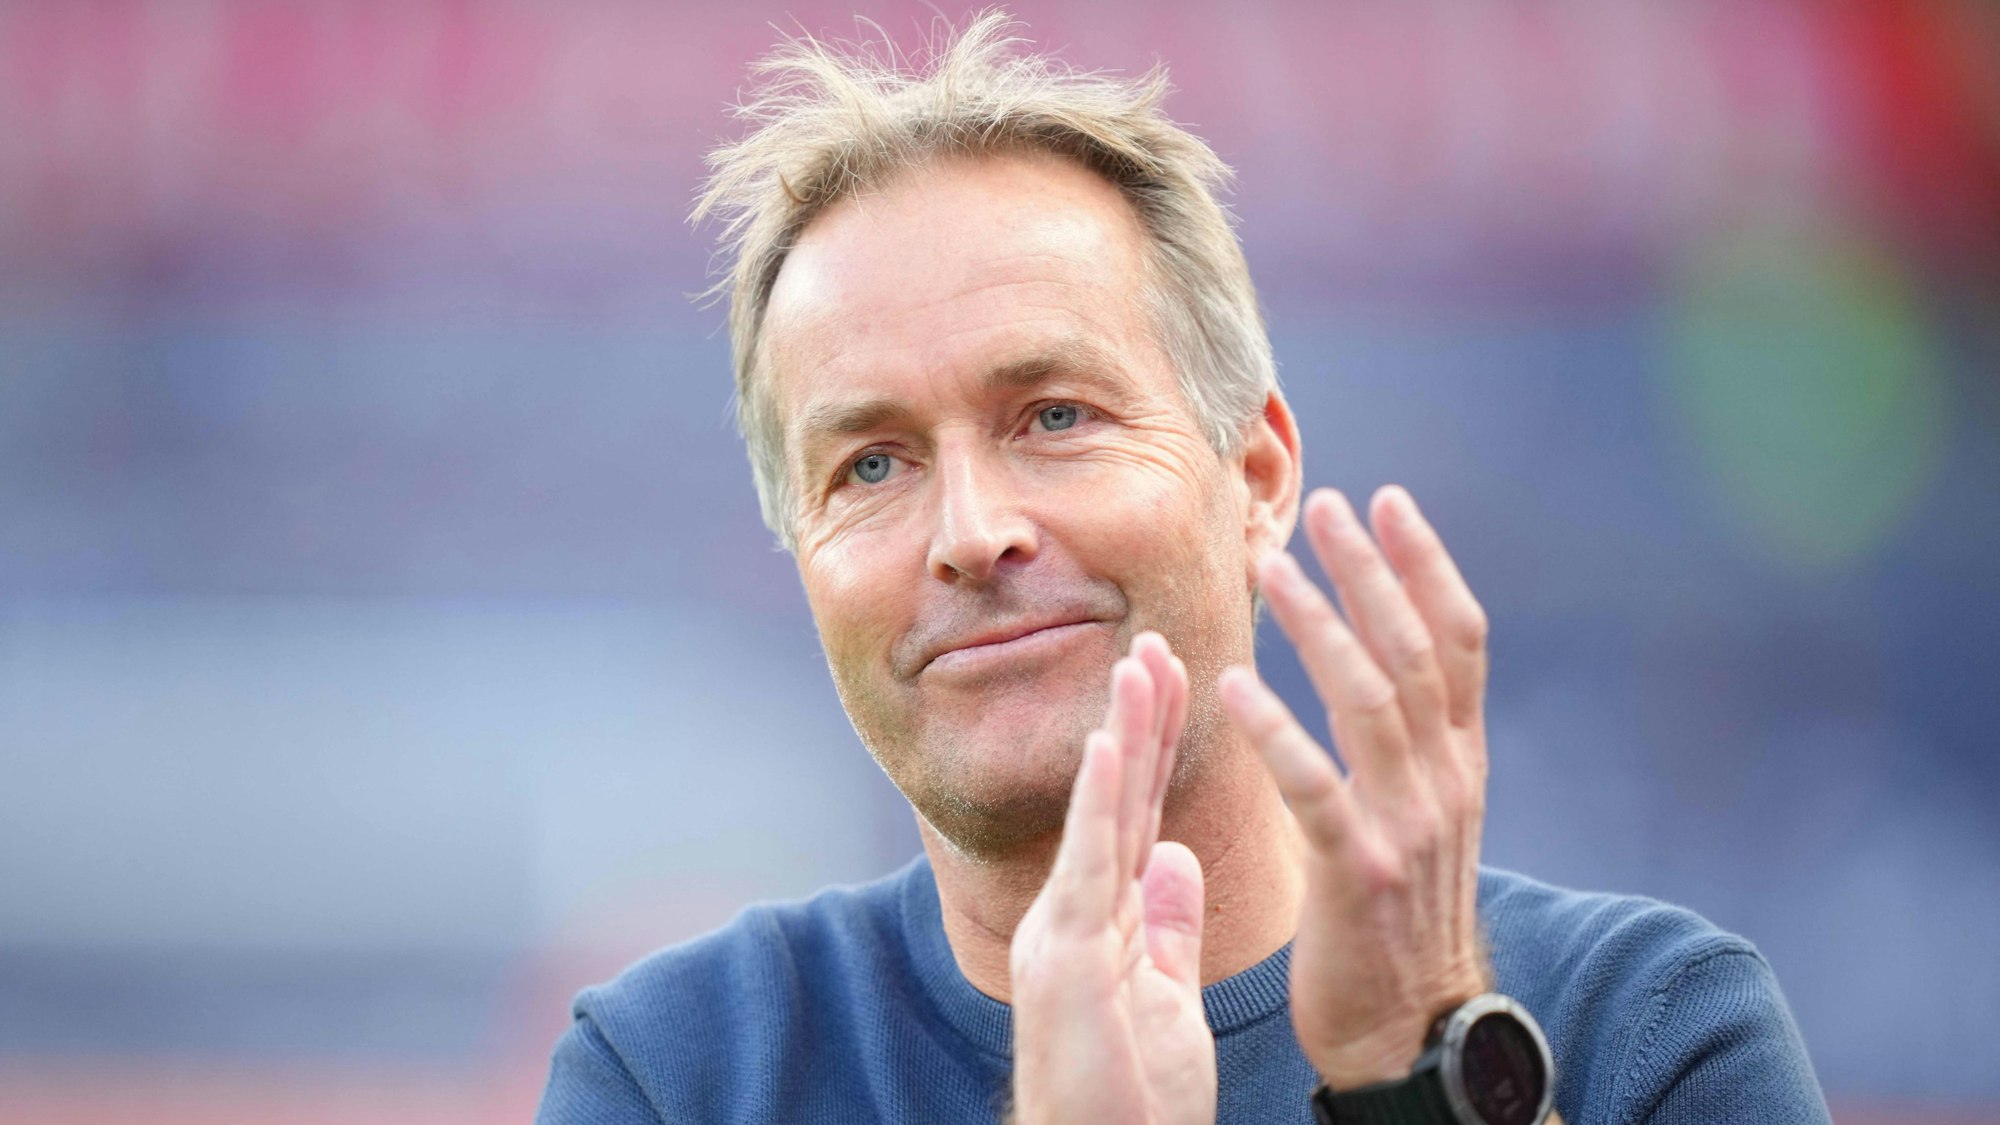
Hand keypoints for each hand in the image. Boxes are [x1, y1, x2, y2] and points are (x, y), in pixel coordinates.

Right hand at [1009, 632, 1215, 1124]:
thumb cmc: (1130, 1101)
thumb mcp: (1164, 996)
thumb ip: (1167, 924)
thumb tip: (1179, 855)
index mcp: (1106, 919)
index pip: (1139, 813)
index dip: (1157, 746)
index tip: (1176, 677)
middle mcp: (1078, 912)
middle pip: (1120, 799)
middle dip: (1142, 719)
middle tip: (1159, 640)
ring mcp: (1065, 931)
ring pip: (1102, 817)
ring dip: (1122, 737)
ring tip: (1139, 664)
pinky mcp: (1066, 957)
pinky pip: (1090, 867)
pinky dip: (1100, 803)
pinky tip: (1111, 746)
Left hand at [1220, 485, 1492, 1088]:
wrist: (1412, 1027)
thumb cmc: (1398, 915)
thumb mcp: (1425, 817)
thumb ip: (1413, 744)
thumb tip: (1387, 662)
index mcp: (1461, 764)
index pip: (1460, 642)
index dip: (1427, 566)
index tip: (1390, 502)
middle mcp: (1446, 782)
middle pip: (1415, 652)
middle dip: (1371, 571)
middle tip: (1328, 506)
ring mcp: (1408, 827)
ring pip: (1370, 701)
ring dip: (1318, 625)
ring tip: (1272, 566)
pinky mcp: (1357, 874)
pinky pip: (1315, 787)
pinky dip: (1277, 730)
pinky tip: (1234, 683)